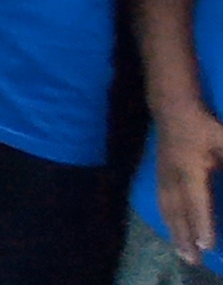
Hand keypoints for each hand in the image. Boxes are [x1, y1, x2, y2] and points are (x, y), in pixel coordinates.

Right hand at [159, 102, 222, 259]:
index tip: (207, 245)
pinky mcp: (160, 174)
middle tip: (193, 260)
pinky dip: (167, 219)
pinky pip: (162, 202)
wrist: (172, 107)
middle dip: (186, 237)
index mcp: (191, 168)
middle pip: (178, 211)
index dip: (202, 223)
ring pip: (168, 209)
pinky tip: (171, 229)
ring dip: (175, 232)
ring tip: (182, 252)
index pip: (198, 201)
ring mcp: (164, 175)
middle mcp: (174, 176)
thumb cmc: (204, 124)